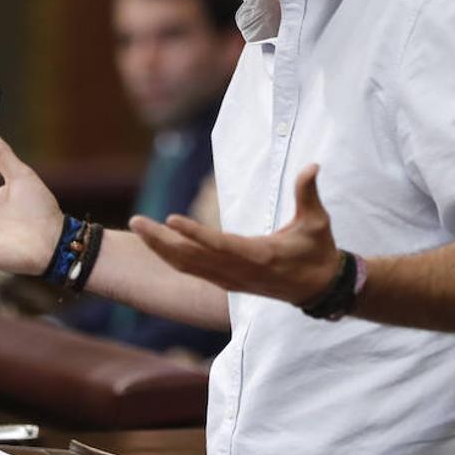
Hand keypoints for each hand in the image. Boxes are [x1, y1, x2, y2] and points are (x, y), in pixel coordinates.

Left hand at [128, 163, 339, 304]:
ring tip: (138, 228)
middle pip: (191, 258)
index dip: (194, 233)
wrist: (320, 289)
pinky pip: (192, 271)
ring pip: (186, 266)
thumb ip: (308, 193)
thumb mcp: (317, 222)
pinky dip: (171, 257)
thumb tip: (312, 165)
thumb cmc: (318, 251)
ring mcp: (230, 280)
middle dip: (160, 240)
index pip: (220, 245)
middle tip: (135, 221)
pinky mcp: (226, 282)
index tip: (170, 219)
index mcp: (259, 256)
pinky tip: (156, 244)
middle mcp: (239, 271)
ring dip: (159, 248)